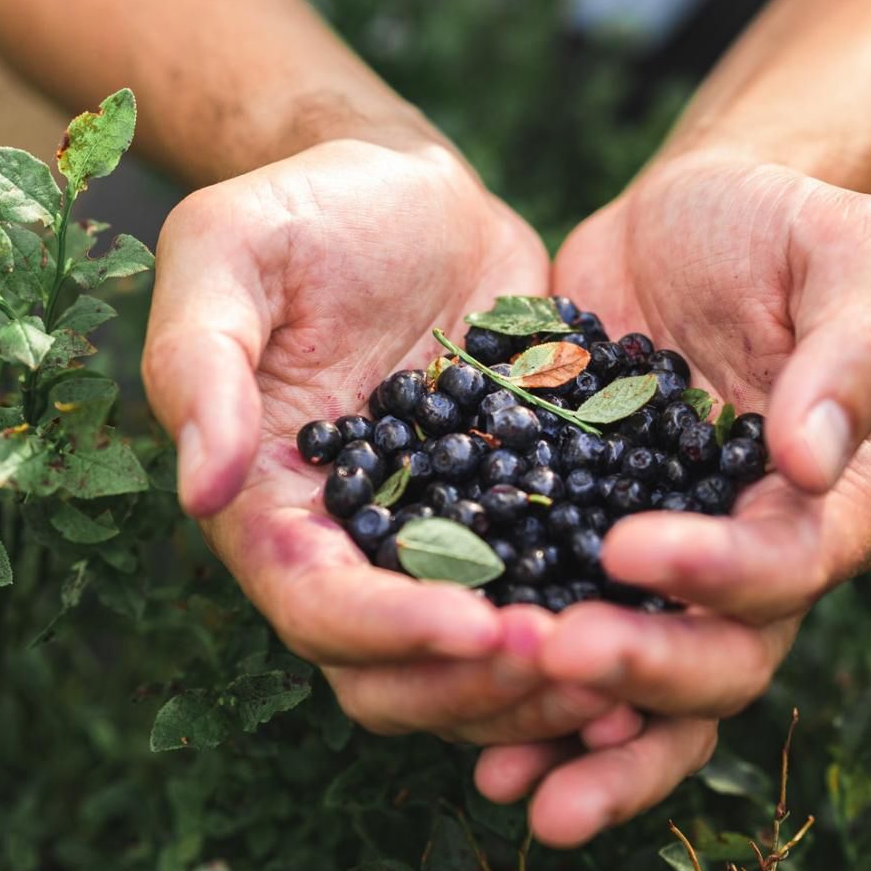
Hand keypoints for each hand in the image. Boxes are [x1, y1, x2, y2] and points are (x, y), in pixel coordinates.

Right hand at [143, 138, 641, 745]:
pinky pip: (556, 599)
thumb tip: (203, 490)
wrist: (406, 186)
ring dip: (546, 685)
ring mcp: (443, 543)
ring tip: (625, 658)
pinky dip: (599, 624)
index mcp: (273, 510)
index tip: (477, 624)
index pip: (319, 608)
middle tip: (566, 654)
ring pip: (480, 665)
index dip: (392, 630)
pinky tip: (670, 620)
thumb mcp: (226, 254)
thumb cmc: (299, 211)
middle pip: (397, 676)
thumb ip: (201, 366)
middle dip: (476, 684)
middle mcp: (354, 552)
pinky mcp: (520, 517)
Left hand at [477, 155, 870, 844]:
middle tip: (553, 656)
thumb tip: (810, 456)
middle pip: (721, 661)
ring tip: (508, 783)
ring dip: (583, 745)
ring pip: (648, 697)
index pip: (791, 565)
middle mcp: (762, 559)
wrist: (691, 216)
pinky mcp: (587, 553)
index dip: (718, 574)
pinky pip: (568, 646)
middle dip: (641, 672)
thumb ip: (852, 347)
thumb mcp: (847, 249)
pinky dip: (526, 705)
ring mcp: (673, 570)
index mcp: (839, 499)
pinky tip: (463, 738)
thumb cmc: (784, 225)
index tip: (629, 545)